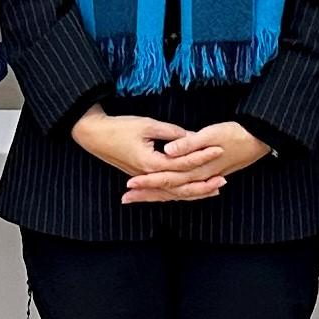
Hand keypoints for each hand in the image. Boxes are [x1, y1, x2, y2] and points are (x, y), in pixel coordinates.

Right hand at [70, 110, 252, 202]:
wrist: (94, 136)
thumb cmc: (119, 128)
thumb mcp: (147, 125)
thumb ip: (172, 133)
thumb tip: (192, 137)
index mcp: (151, 163)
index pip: (183, 163)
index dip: (202, 156)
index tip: (220, 149)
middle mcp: (149, 176)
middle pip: (181, 186)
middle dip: (203, 184)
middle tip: (224, 180)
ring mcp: (145, 179)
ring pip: (174, 193)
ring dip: (194, 193)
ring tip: (213, 190)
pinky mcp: (143, 178)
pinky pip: (164, 191)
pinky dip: (179, 192)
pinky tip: (190, 192)